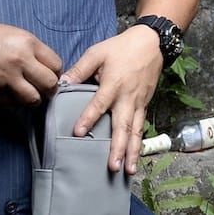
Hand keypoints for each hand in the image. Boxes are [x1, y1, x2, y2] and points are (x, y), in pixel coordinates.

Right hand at [0, 20, 62, 106]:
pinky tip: (4, 92)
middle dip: (46, 88)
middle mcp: (20, 60)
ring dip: (31, 99)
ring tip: (22, 93)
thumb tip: (43, 65)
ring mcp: (7, 77)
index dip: (53, 72)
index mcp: (27, 42)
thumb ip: (28, 49)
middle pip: (50, 84)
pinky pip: (12, 104)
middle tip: (38, 87)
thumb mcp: (8, 33)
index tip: (46, 74)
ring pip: (34, 99)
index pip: (56, 64)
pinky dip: (11, 102)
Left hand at [60, 24, 163, 174]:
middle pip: (122, 127)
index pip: (99, 105)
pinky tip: (135, 157)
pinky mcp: (145, 105)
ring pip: (135, 132)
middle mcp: (128, 98)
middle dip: (118, 148)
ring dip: (132, 152)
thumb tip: (61, 83)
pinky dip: (138, 144)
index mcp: (114, 84)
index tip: (78, 133)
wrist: (152, 43)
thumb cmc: (122, 48)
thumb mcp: (98, 52)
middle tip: (113, 166)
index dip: (88, 118)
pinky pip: (141, 128)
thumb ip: (80, 69)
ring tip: (129, 170)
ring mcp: (139, 104)